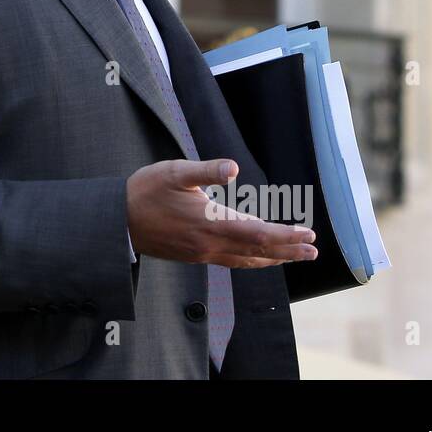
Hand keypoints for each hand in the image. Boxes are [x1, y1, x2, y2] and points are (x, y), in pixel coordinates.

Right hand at [126, 159, 316, 268]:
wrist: (118, 222)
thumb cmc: (145, 192)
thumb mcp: (174, 172)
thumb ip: (206, 170)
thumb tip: (233, 168)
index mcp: (210, 223)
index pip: (258, 233)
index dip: (285, 235)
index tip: (308, 234)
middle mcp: (210, 244)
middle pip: (258, 252)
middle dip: (288, 251)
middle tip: (313, 251)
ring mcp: (202, 253)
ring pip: (246, 261)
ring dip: (273, 259)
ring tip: (294, 257)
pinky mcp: (194, 256)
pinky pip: (231, 262)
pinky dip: (252, 261)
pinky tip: (256, 258)